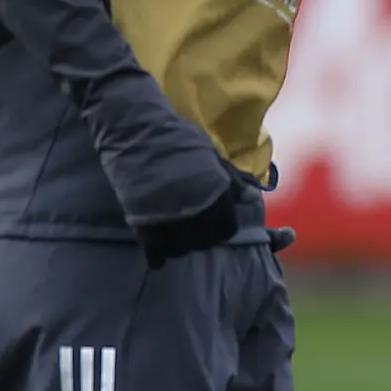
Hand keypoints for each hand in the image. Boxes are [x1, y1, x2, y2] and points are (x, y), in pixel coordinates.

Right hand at [82, 71, 247, 264]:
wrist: (136, 131)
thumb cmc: (176, 140)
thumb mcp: (211, 158)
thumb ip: (232, 183)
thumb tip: (254, 199)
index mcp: (217, 195)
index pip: (227, 230)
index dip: (220, 228)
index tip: (210, 224)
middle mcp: (197, 211)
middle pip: (205, 242)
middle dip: (200, 238)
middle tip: (189, 229)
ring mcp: (170, 219)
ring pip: (180, 250)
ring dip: (178, 247)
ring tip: (172, 237)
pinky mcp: (144, 222)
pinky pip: (155, 252)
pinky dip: (156, 257)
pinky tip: (156, 258)